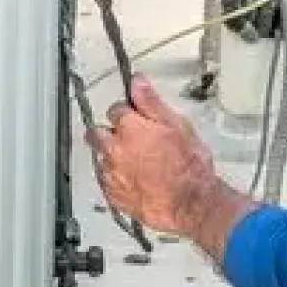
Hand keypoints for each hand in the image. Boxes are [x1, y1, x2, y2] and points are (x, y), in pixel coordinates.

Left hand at [87, 76, 219, 235]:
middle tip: (128, 136)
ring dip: (111, 155)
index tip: (136, 115)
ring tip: (134, 160)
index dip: (127, 111)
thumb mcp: (177, 125)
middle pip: (96, 133)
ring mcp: (111, 174)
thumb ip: (151, 102)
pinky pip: (105, 180)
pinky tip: (132, 178)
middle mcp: (114, 149)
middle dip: (108, 131)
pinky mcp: (113, 196)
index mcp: (129, 128)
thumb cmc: (188, 165)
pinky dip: (115, 177)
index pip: (115, 109)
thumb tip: (137, 82)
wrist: (190, 204)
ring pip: (100, 157)